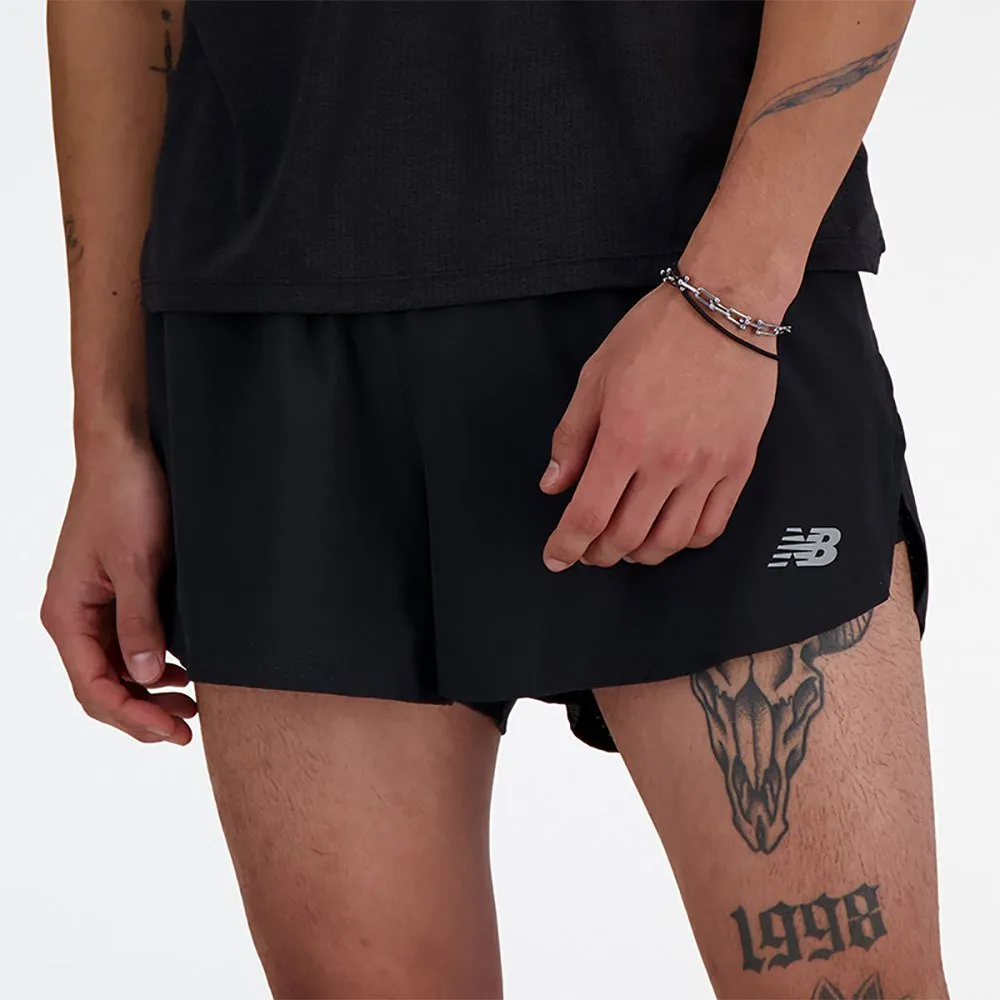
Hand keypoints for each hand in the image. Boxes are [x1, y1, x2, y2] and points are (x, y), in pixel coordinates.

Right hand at [41, 431, 195, 743]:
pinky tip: (180, 669)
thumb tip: (147, 676)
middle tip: (187, 727)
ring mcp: (95, 604)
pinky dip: (152, 662)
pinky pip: (127, 641)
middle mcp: (75, 614)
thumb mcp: (138, 564)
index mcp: (67, 613)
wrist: (128, 449)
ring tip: (189, 705)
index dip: (134, 717)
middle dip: (141, 712)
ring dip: (148, 690)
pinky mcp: (116, 590)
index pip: (94, 687)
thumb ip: (140, 623)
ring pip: (116, 666)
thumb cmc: (126, 497)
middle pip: (102, 684)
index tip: (176, 732)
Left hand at [540, 278, 779, 569]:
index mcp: (624, 438)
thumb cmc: (656, 334)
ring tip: (626, 549)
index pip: (589, 514)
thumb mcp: (595, 377)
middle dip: (599, 554)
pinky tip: (670, 535)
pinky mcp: (739, 464)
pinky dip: (686, 542)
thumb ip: (572, 437)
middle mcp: (667, 461)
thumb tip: (554, 486)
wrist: (726, 308)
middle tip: (587, 552)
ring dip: (640, 555)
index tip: (555, 558)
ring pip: (671, 540)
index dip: (567, 545)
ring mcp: (708, 466)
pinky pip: (713, 524)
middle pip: (627, 536)